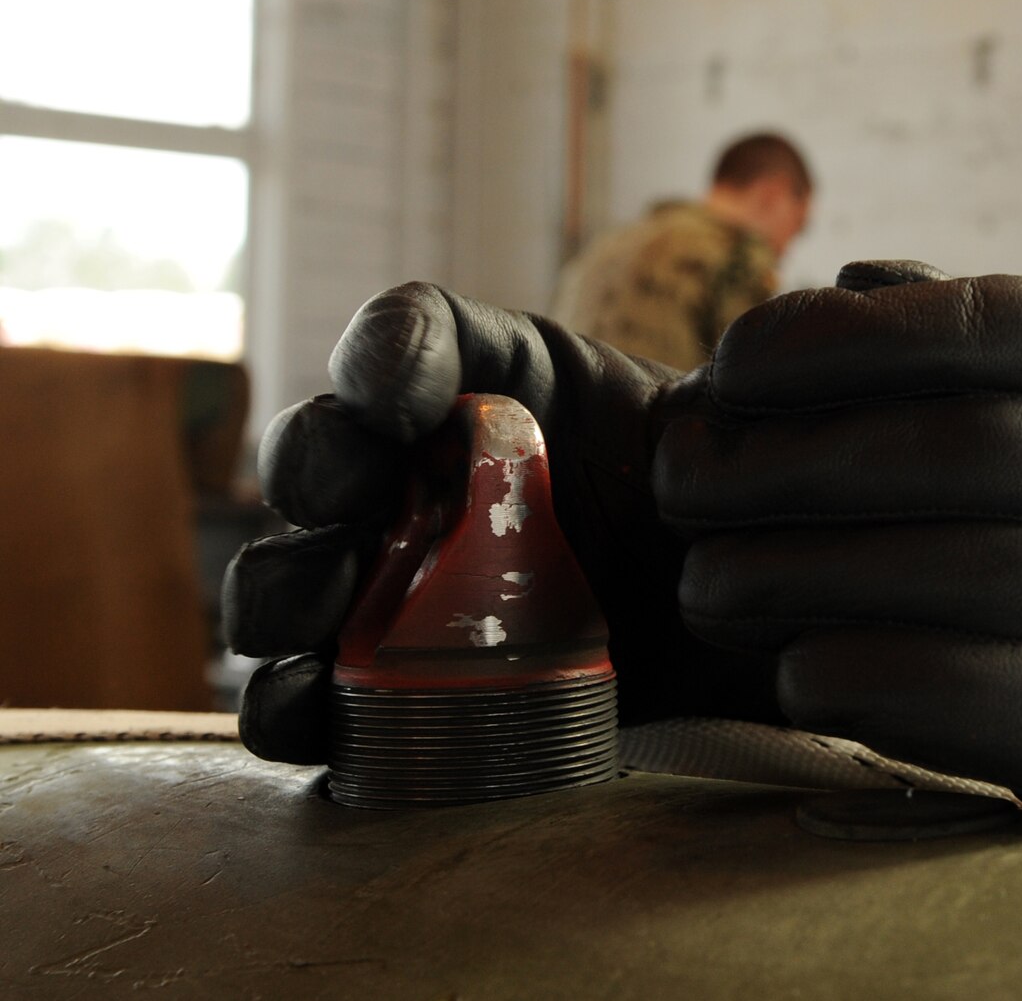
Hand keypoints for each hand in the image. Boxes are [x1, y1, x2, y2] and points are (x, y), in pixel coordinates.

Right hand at [225, 281, 779, 762]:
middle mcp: (413, 476)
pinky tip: (308, 702)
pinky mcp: (386, 690)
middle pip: (318, 450)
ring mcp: (386, 583)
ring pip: (284, 576)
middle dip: (311, 467)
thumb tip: (721, 397)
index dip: (384, 356)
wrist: (716, 631)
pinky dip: (283, 703)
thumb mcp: (706, 438)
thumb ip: (700, 405)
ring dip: (279, 586)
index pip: (408, 338)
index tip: (403, 400)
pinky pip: (299, 699)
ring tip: (315, 607)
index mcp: (485, 387)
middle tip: (342, 497)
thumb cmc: (699, 512)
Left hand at [660, 261, 1021, 837]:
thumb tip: (842, 285)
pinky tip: (800, 673)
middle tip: (686, 482)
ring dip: (821, 573)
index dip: (859, 335)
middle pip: (985, 449)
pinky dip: (898, 685)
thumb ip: (974, 345)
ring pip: (995, 577)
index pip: (1013, 324)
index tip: (732, 361)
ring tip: (710, 580)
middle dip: (808, 460)